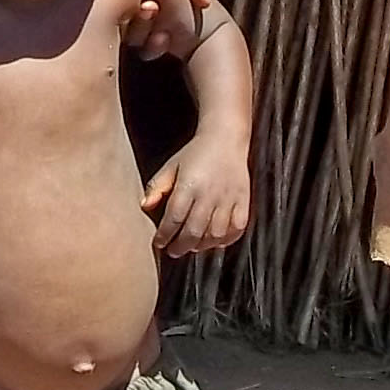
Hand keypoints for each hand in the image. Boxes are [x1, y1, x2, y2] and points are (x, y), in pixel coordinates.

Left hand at [144, 134, 251, 257]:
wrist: (225, 138)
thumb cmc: (196, 153)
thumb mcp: (171, 166)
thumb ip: (157, 187)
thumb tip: (145, 206)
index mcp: (189, 185)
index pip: (174, 218)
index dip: (165, 235)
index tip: (158, 243)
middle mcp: (209, 194)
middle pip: (193, 231)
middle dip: (181, 246)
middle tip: (173, 251)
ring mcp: (229, 199)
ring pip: (215, 234)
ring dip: (202, 245)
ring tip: (192, 247)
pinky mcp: (244, 200)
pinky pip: (237, 229)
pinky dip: (226, 240)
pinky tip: (215, 241)